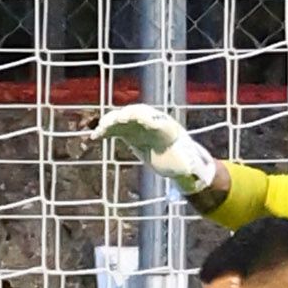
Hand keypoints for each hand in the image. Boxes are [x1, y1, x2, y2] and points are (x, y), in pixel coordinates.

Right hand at [93, 104, 219, 200]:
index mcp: (169, 129)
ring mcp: (142, 128)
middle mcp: (154, 124)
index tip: (131, 121)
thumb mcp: (188, 167)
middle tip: (110, 123)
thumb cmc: (185, 164)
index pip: (155, 119)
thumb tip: (191, 172)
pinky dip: (107, 131)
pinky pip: (118, 129)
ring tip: (99, 131)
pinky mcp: (133, 134)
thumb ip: (188, 168)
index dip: (143, 119)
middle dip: (124, 117)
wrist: (179, 162)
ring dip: (111, 122)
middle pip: (137, 114)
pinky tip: (96, 137)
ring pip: (124, 119)